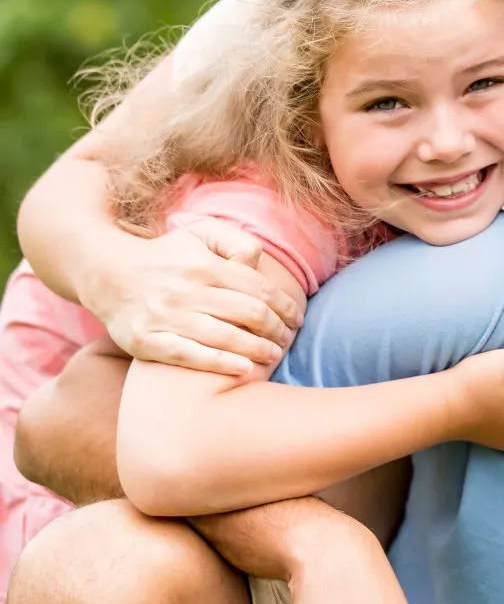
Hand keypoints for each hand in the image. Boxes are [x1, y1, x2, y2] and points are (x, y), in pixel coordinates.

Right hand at [84, 218, 300, 375]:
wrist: (106, 273)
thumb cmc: (166, 255)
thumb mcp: (200, 233)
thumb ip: (235, 242)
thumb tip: (257, 264)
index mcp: (205, 264)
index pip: (259, 288)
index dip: (285, 305)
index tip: (297, 317)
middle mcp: (187, 290)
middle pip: (248, 313)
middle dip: (276, 329)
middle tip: (288, 338)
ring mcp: (166, 317)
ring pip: (224, 336)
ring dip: (257, 349)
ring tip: (274, 355)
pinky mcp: (146, 341)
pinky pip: (189, 356)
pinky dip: (220, 364)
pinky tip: (244, 370)